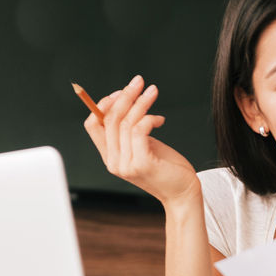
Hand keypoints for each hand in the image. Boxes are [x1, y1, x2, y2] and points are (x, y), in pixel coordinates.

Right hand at [82, 74, 198, 207]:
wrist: (183, 194)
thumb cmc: (167, 168)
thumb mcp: (144, 146)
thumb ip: (131, 132)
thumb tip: (128, 102)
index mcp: (110, 156)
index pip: (92, 125)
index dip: (103, 104)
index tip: (121, 91)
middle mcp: (113, 162)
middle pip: (109, 119)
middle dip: (124, 96)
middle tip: (139, 81)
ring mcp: (126, 164)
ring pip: (126, 122)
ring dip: (141, 102)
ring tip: (153, 91)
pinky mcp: (142, 163)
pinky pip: (139, 130)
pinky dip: (149, 118)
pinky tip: (160, 119)